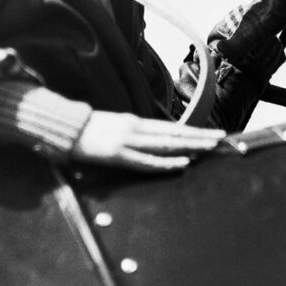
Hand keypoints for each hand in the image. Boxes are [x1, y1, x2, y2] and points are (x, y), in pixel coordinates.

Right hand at [71, 111, 225, 171]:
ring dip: (190, 145)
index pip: (171, 127)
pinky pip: (147, 161)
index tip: (212, 133)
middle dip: (200, 136)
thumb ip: (133, 134)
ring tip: (210, 147)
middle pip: (174, 133)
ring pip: (166, 144)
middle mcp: (136, 128)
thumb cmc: (87, 131)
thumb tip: (152, 140)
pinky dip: (166, 163)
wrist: (63, 129)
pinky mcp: (117, 154)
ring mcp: (128, 140)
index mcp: (135, 122)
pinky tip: (182, 163)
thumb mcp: (114, 128)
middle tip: (222, 137)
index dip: (193, 131)